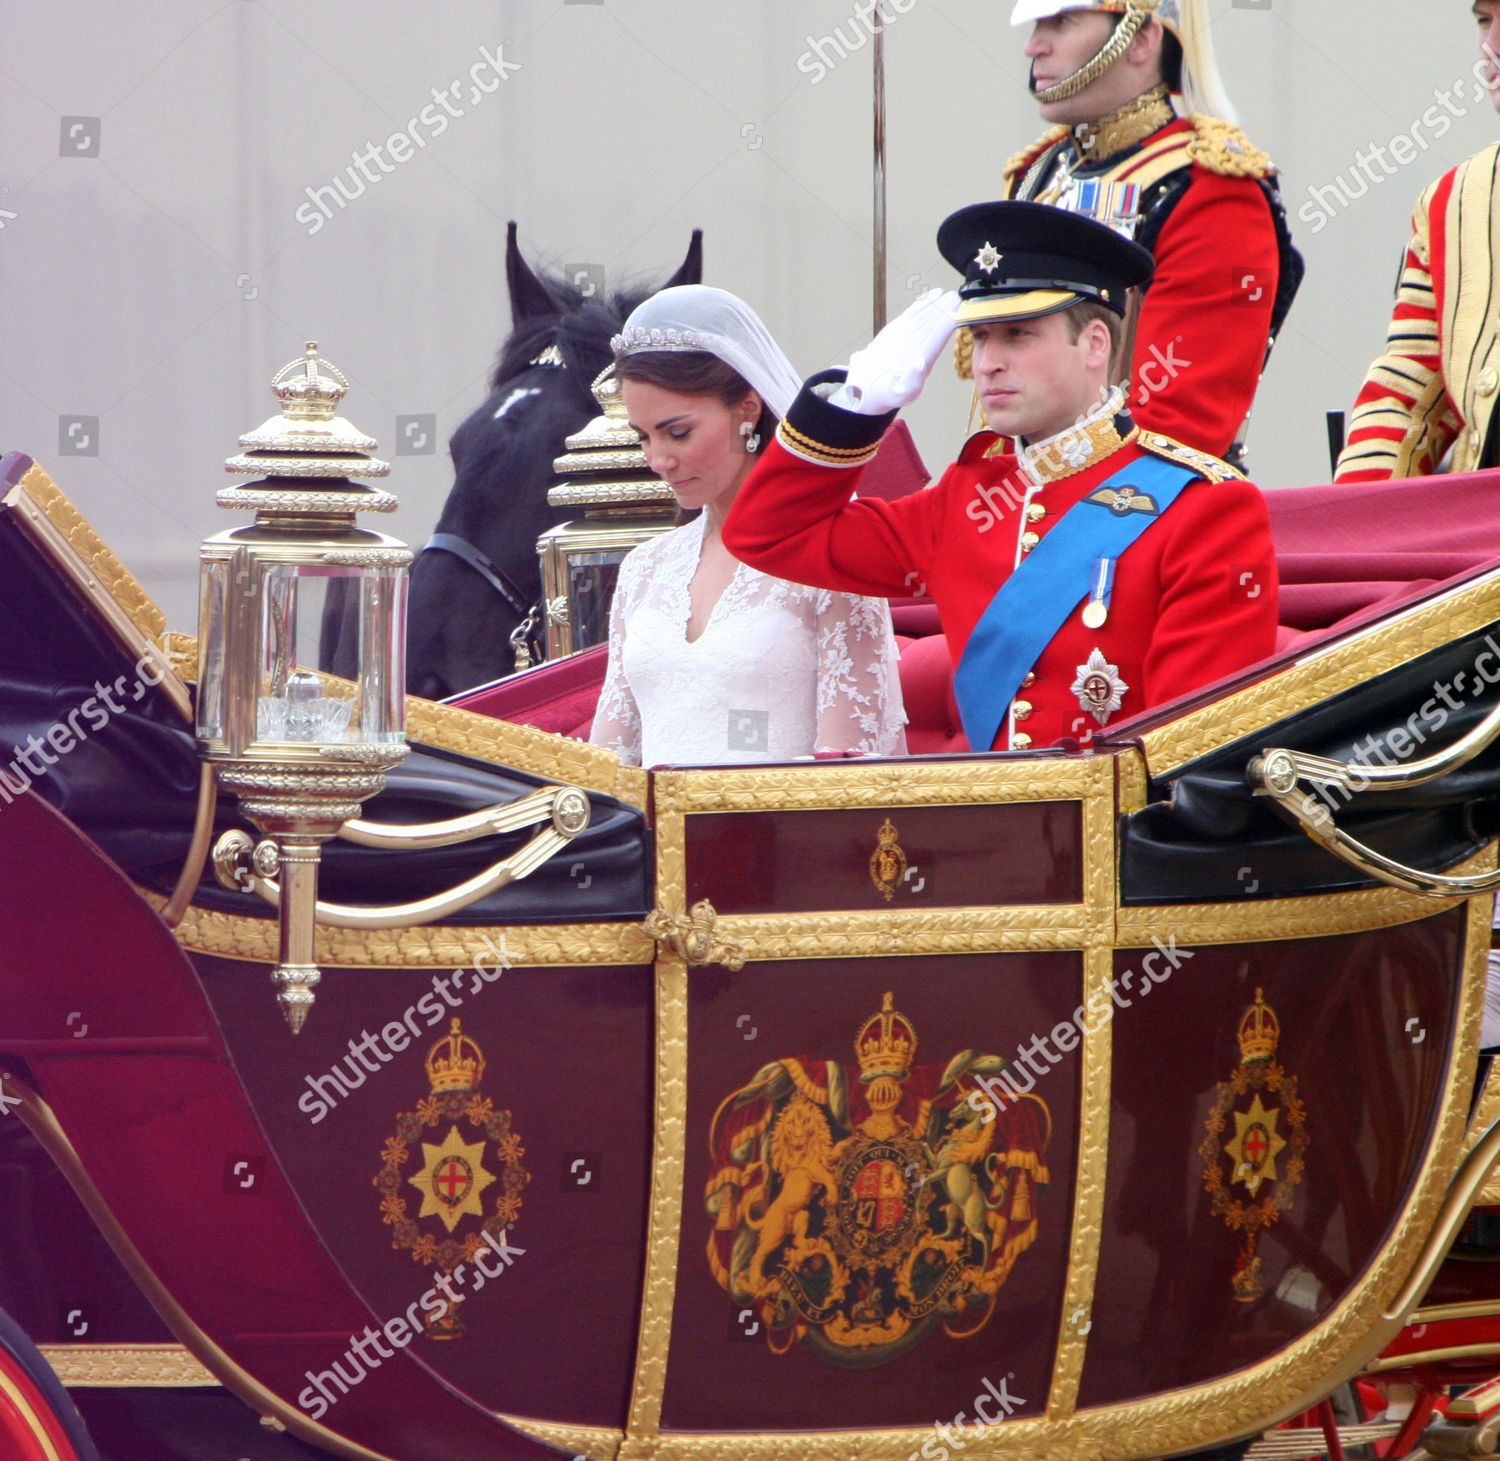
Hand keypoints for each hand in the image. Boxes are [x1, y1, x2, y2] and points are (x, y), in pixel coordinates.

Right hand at [832, 289, 960, 414]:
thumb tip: (921, 362)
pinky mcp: (899, 330)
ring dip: (937, 304)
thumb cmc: (887, 393)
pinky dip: (923, 303)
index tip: (954, 313)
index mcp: (924, 361)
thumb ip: (912, 379)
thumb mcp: (901, 392)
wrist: (868, 387)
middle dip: (946, 311)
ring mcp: (910, 337)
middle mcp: (920, 347)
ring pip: (926, 316)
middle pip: (935, 325)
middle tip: (956, 296)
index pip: (936, 340)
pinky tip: (934, 294)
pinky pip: (914, 314)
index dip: (946, 326)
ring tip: (947, 292)